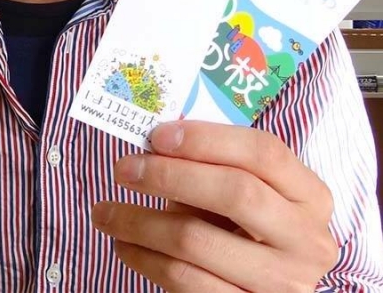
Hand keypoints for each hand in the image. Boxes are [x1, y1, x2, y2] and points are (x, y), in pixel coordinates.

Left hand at [92, 121, 337, 291]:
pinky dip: (144, 258)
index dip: (205, 138)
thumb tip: (152, 141)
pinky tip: (123, 244)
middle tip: (122, 169)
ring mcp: (282, 283)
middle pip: (235, 192)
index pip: (263, 151)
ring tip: (104, 211)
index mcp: (309, 195)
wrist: (266, 288)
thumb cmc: (243, 223)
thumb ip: (211, 163)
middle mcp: (306, 239)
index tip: (155, 136)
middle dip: (168, 175)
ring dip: (139, 221)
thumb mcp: (241, 187)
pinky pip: (185, 281)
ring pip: (197, 240)